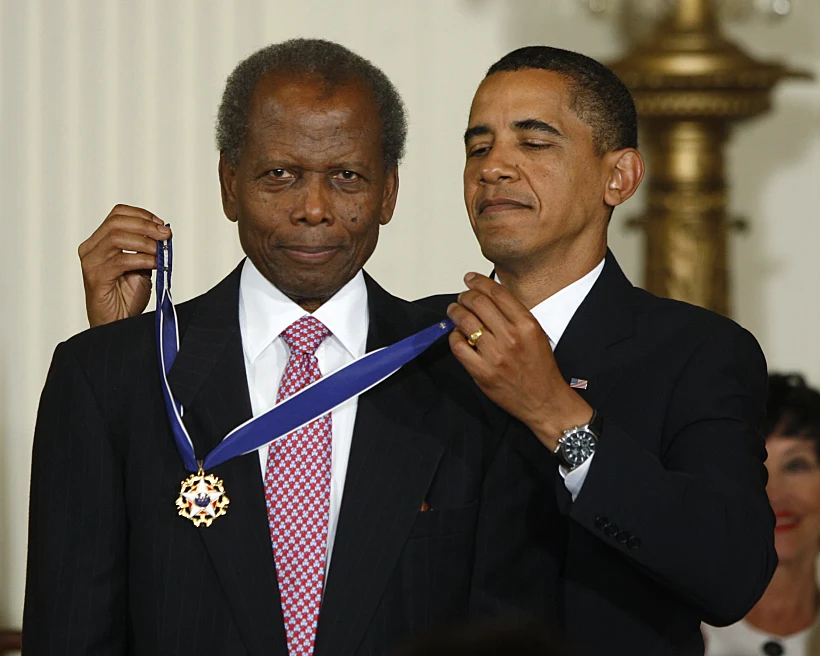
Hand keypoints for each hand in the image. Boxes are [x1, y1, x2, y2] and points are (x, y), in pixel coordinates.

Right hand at [78, 204, 170, 326]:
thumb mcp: (141, 265)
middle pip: (117, 222)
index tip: (161, 224)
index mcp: (100, 241)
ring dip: (145, 242)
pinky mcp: (96, 277)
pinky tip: (154, 264)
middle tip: (165, 235)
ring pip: (117, 237)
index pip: (118, 214)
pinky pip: (121, 261)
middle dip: (146, 226)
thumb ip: (147, 248)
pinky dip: (142, 259)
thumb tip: (163, 232)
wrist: (118, 322)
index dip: (142, 215)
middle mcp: (91, 249)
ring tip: (160, 252)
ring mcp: (91, 262)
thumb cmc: (126, 296)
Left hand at [447, 272, 591, 450]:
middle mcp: (510, 337)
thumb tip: (490, 298)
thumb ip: (515, 315)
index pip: (496, 293)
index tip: (471, 279)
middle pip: (478, 303)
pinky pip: (459, 346)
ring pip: (465, 321)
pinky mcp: (482, 371)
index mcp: (526, 324)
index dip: (479, 281)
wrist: (544, 400)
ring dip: (455, 312)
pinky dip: (454, 336)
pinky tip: (457, 335)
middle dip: (465, 295)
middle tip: (462, 297)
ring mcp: (495, 355)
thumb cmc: (541, 369)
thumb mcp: (536, 334)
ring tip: (454, 311)